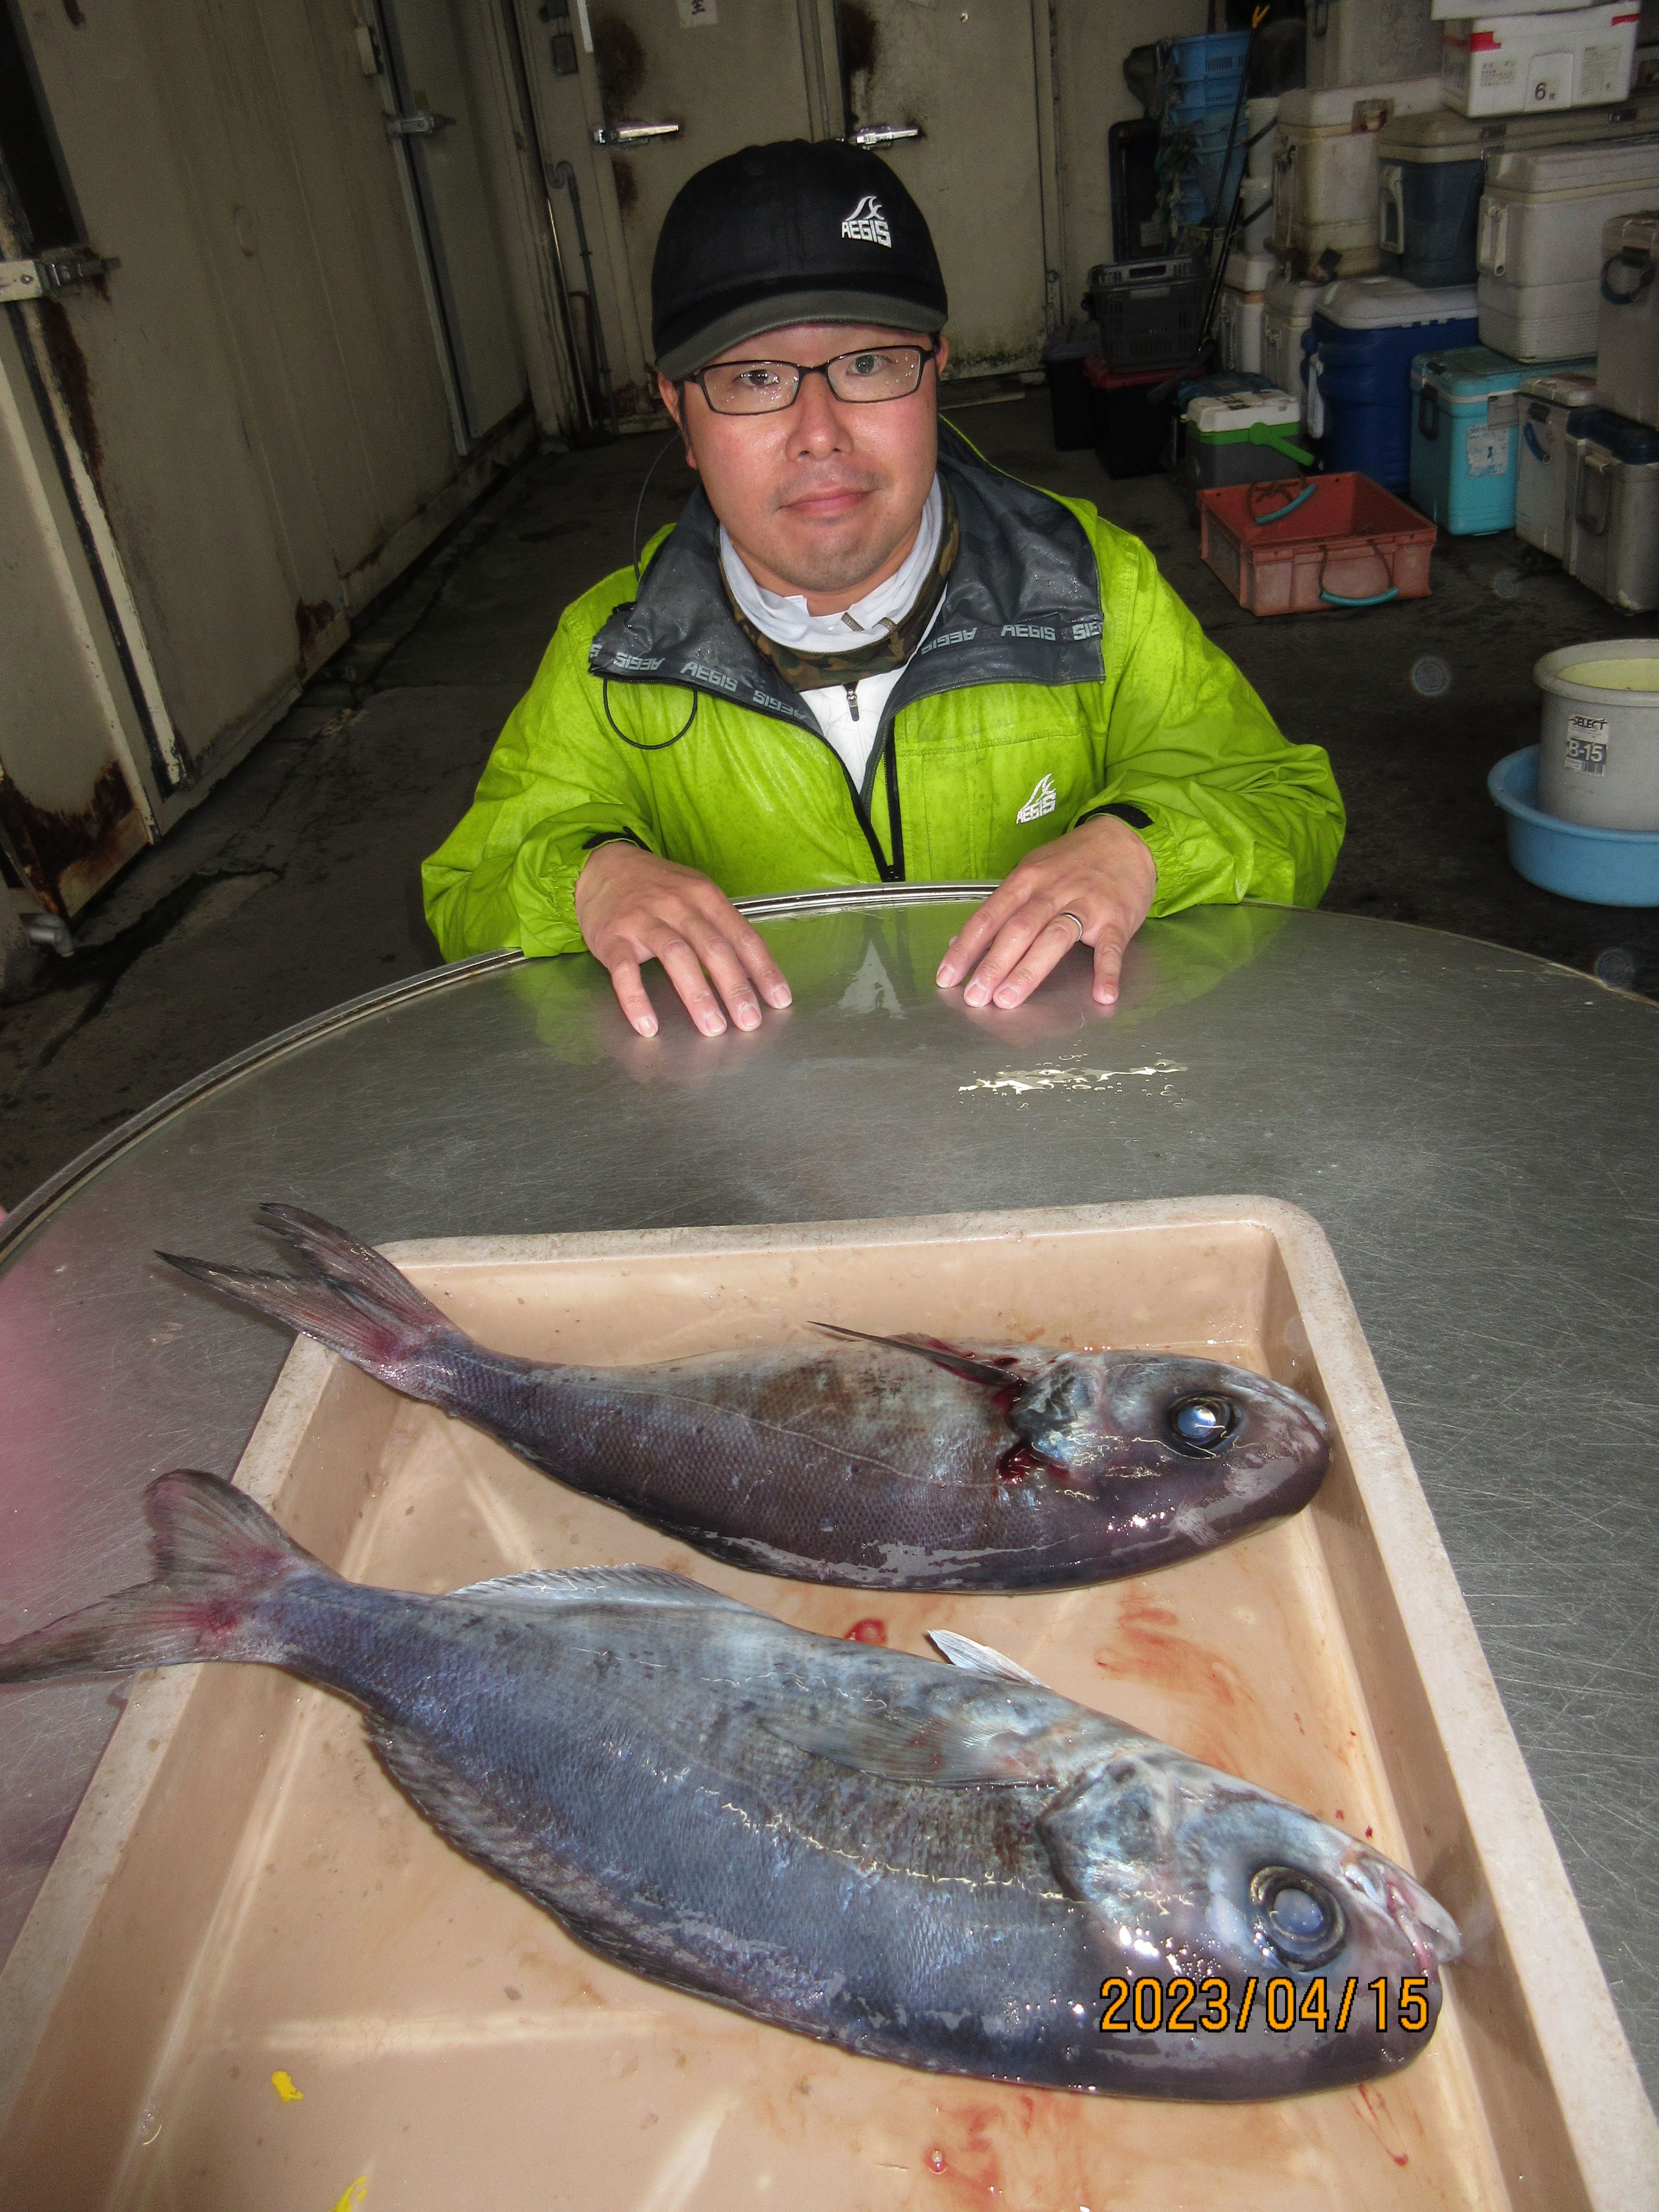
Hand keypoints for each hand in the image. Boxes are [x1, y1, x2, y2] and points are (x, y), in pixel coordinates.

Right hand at [574, 841, 791, 1038]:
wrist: (603, 867)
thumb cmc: (657, 889)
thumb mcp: (695, 895)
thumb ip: (722, 928)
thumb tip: (753, 972)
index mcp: (704, 896)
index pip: (742, 936)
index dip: (762, 969)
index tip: (778, 1000)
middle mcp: (677, 904)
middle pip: (713, 947)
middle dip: (734, 988)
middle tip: (749, 1022)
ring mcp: (643, 920)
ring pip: (676, 956)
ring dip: (697, 995)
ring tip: (713, 1027)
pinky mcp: (613, 937)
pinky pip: (625, 971)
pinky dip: (636, 999)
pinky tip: (648, 1025)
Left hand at [934, 814, 1156, 1011]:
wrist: (1126, 839)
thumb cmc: (1072, 863)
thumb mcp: (1031, 874)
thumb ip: (1000, 909)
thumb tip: (958, 943)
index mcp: (1026, 879)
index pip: (988, 916)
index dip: (966, 948)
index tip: (947, 977)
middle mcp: (1052, 890)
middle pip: (1018, 929)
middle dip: (993, 965)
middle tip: (975, 997)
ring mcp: (1086, 903)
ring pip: (1054, 937)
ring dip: (1029, 970)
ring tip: (1009, 999)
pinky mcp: (1117, 917)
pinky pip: (1110, 947)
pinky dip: (1107, 971)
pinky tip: (1102, 995)